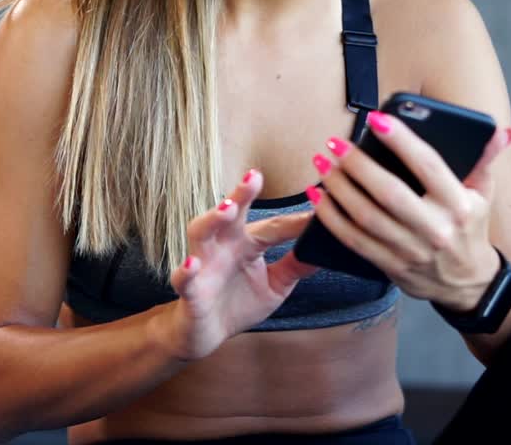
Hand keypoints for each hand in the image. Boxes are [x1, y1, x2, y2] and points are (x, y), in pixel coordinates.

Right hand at [158, 170, 318, 360]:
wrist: (205, 334)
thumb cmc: (239, 303)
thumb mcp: (275, 286)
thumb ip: (295, 267)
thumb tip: (326, 249)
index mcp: (247, 243)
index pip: (276, 227)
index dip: (298, 220)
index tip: (322, 207)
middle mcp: (224, 246)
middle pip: (231, 214)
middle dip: (242, 193)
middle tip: (255, 176)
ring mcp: (204, 265)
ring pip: (201, 233)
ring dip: (212, 219)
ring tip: (228, 209)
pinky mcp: (190, 291)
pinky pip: (184, 279)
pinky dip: (186, 271)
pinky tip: (192, 264)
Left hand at [307, 113, 510, 310]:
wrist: (469, 284)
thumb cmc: (470, 228)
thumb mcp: (483, 194)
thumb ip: (484, 159)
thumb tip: (502, 131)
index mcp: (459, 205)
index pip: (429, 166)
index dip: (402, 141)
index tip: (376, 119)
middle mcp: (436, 229)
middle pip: (390, 193)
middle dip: (358, 165)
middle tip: (335, 143)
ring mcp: (411, 251)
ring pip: (367, 217)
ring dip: (338, 188)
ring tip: (322, 163)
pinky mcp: (391, 267)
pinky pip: (354, 241)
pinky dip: (332, 218)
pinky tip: (318, 196)